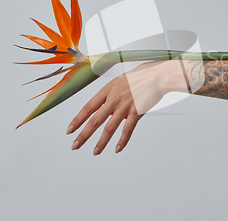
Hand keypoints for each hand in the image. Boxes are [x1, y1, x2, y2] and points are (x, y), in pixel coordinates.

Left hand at [66, 60, 183, 154]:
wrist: (157, 76)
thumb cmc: (141, 76)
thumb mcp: (120, 81)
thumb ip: (111, 93)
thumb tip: (105, 103)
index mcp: (107, 90)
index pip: (88, 107)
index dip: (77, 120)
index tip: (70, 130)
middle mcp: (113, 99)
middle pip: (95, 120)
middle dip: (83, 135)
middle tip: (75, 146)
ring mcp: (125, 107)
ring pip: (109, 128)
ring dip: (101, 142)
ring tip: (95, 152)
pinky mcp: (137, 113)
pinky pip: (127, 130)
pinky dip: (122, 141)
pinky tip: (117, 149)